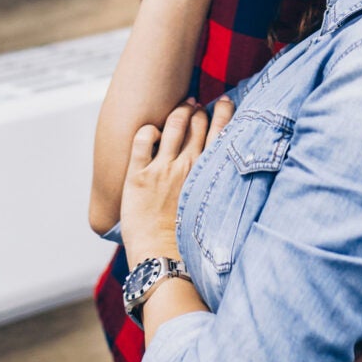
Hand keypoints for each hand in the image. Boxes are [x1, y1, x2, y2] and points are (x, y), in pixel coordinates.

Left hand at [121, 98, 229, 261]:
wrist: (161, 258)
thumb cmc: (187, 241)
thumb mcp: (210, 209)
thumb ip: (216, 188)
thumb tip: (222, 177)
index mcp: (208, 175)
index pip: (221, 132)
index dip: (223, 112)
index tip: (223, 103)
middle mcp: (187, 166)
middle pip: (197, 123)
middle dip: (198, 109)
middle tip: (195, 105)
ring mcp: (162, 168)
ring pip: (174, 124)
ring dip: (178, 112)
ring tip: (179, 109)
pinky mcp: (139, 174)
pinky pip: (143, 138)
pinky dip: (149, 129)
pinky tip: (152, 132)